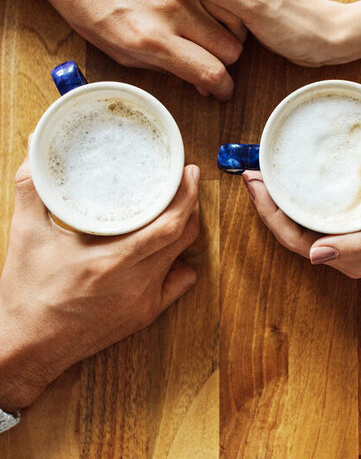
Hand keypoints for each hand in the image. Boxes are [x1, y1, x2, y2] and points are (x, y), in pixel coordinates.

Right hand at [0, 146, 199, 411]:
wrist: (28, 348)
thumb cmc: (27, 295)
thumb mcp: (26, 236)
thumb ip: (32, 191)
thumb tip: (32, 155)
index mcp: (111, 260)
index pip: (169, 225)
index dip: (186, 197)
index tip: (189, 173)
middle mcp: (135, 282)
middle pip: (183, 236)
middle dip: (191, 205)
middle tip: (185, 183)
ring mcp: (143, 301)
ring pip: (182, 256)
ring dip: (184, 229)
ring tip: (177, 208)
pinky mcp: (144, 315)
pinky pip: (178, 283)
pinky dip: (179, 262)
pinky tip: (167, 251)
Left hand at [13, 0, 245, 99]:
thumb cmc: (90, 7)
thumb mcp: (120, 52)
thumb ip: (164, 68)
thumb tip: (200, 81)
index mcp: (152, 41)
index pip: (210, 72)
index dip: (223, 87)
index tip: (223, 89)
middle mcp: (171, 11)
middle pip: (230, 47)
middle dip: (225, 58)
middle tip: (212, 53)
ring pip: (235, 12)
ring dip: (230, 25)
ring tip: (215, 24)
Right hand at [161, 0, 343, 66]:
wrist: (324, 39)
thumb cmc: (294, 23)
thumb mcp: (250, 5)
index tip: (167, 8)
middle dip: (187, 2)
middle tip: (182, 27)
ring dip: (197, 13)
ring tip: (194, 34)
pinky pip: (215, 3)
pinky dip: (209, 19)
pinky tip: (207, 34)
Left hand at [242, 172, 360, 278]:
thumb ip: (360, 244)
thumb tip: (316, 257)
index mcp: (347, 260)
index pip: (294, 240)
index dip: (269, 215)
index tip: (255, 185)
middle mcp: (338, 253)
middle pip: (289, 232)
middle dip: (266, 205)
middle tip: (252, 174)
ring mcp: (341, 241)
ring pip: (297, 224)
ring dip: (276, 201)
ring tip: (262, 176)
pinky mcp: (345, 226)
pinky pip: (309, 216)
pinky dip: (293, 199)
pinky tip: (287, 183)